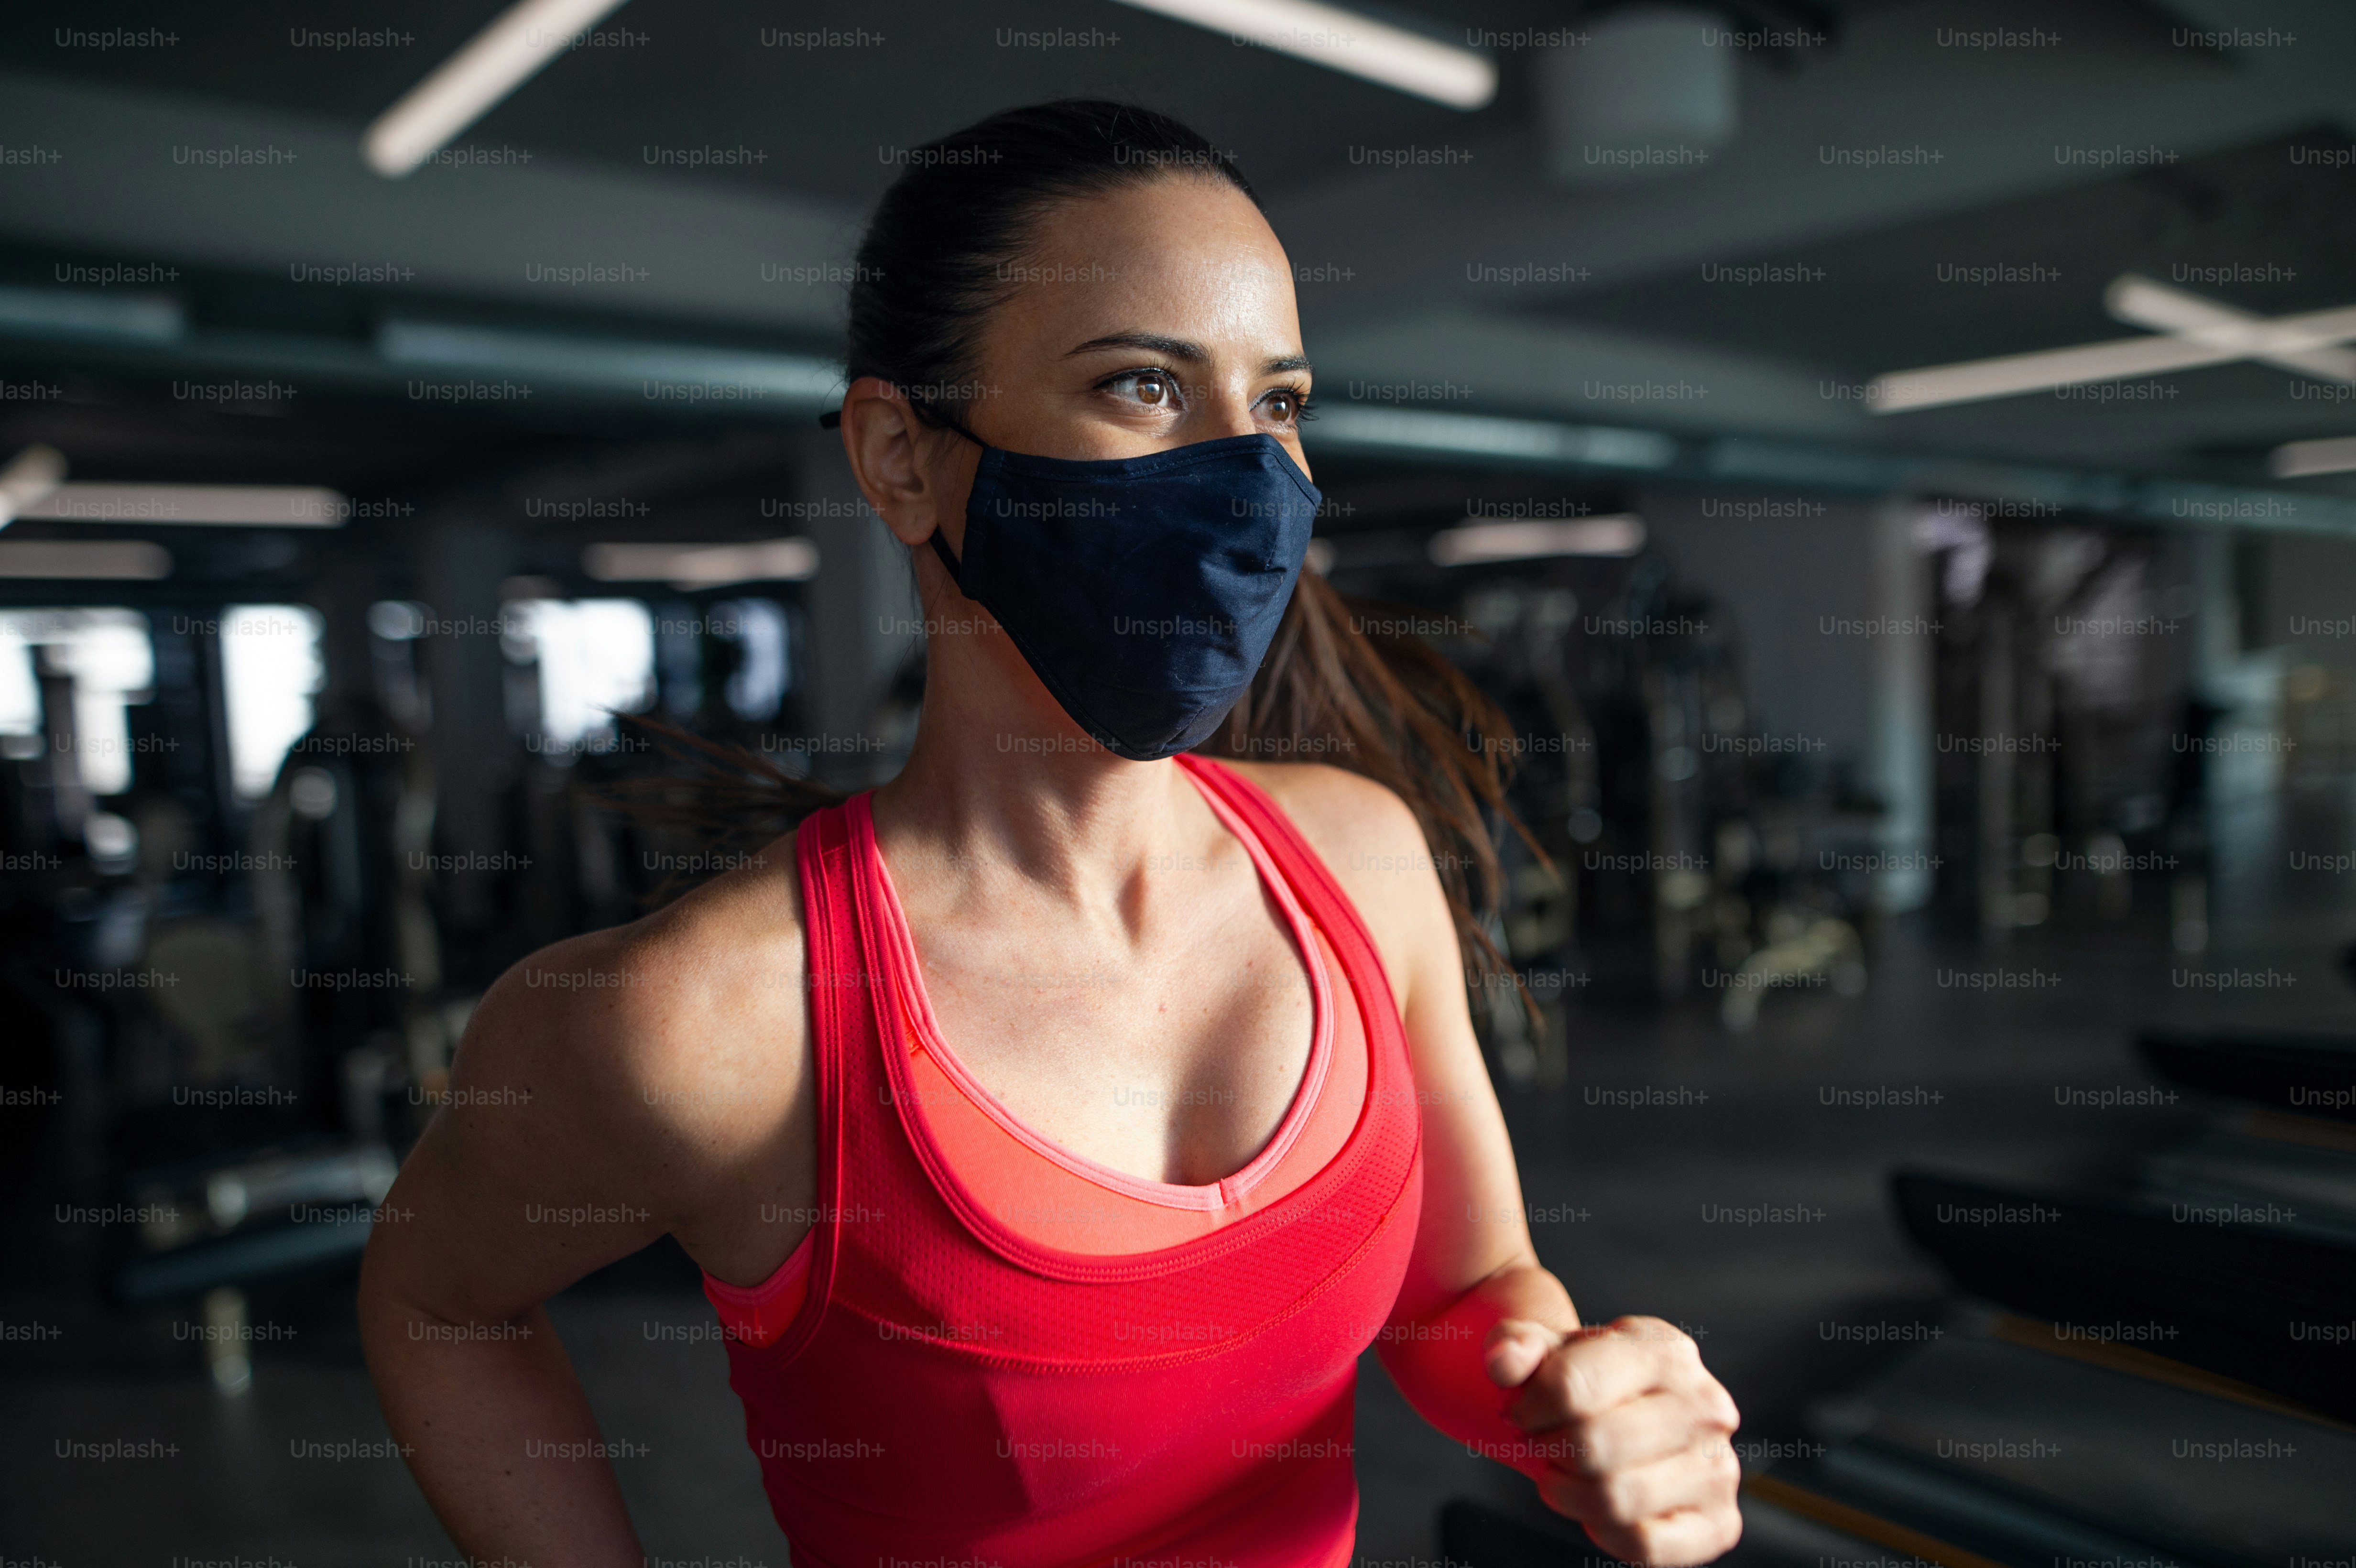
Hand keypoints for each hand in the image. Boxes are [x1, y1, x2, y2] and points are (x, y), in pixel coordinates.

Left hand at [1485, 1315, 1742, 1565]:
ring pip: (1617, 1500)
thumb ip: (1517, 1344)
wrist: (1634, 1415)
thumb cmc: (1591, 1380)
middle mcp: (1705, 1406)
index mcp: (1666, 1351)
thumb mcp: (1552, 1349)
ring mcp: (1719, 1467)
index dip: (1527, 1408)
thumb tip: (1503, 1363)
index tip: (1519, 1413)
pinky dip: (1604, 1534)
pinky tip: (1595, 1512)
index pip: (1572, 1387)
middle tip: (1541, 1447)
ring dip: (1567, 1494)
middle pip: (1593, 1447)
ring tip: (1561, 1476)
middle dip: (1548, 1451)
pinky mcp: (1720, 1523)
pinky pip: (1645, 1546)